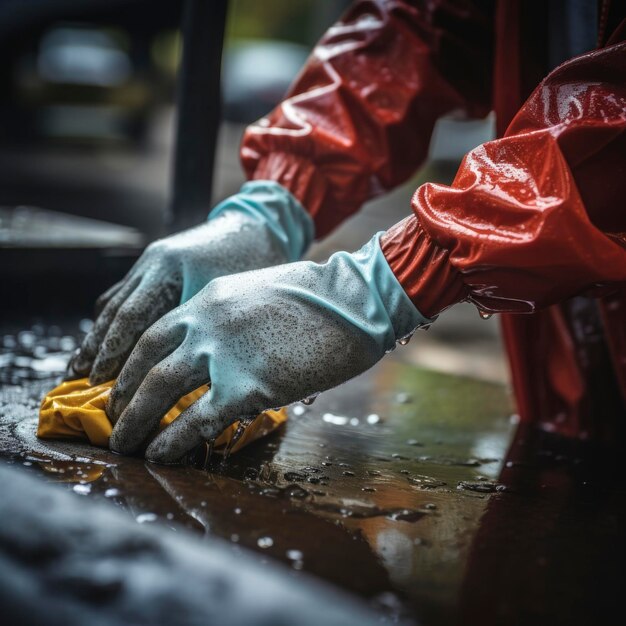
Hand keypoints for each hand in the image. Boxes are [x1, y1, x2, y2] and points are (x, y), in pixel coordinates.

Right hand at [69, 181, 312, 384]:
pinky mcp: (157, 263)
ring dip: (99, 334)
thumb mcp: (235, 297)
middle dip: (98, 347)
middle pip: (117, 310)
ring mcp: (153, 260)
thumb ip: (208, 329)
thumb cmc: (255, 262)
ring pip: (116, 301)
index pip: (134, 316)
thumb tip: (195, 376)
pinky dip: (113, 318)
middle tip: (79, 379)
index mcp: (172, 268)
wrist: (257, 224)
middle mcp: (155, 262)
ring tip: (82, 365)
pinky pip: (126, 292)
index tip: (99, 380)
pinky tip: (106, 339)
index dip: (114, 351)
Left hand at [107, 234, 428, 462]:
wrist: (353, 300)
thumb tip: (219, 355)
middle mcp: (204, 323)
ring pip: (159, 390)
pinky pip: (197, 419)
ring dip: (135, 421)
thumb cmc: (318, 299)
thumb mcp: (258, 297)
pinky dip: (172, 441)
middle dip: (123, 396)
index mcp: (208, 300)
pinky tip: (161, 456)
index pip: (152, 333)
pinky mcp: (247, 386)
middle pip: (145, 363)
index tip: (122, 385)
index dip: (130, 363)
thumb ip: (230, 321)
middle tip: (112, 419)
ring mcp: (223, 354)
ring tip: (124, 444)